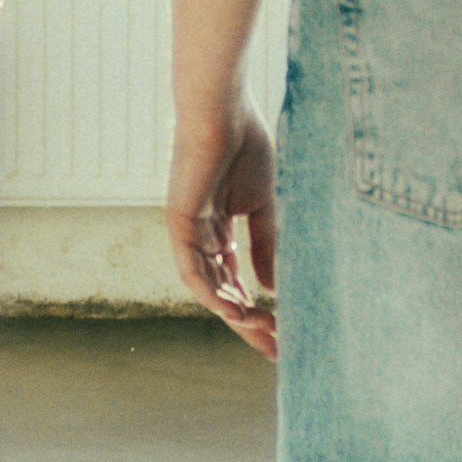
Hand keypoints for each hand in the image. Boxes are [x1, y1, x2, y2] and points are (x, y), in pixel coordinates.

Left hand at [168, 101, 279, 354]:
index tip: (282, 333)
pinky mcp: (179, 223)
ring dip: (234, 313)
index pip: (235, 280)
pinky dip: (212, 292)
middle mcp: (200, 236)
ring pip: (208, 287)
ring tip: (262, 333)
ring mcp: (188, 232)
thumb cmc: (246, 147)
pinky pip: (192, 269)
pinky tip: (234, 311)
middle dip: (247, 322)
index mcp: (219, 230)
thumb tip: (270, 287)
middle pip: (222, 290)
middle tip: (273, 349)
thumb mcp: (264, 206)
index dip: (256, 308)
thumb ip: (265, 245)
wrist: (224, 112)